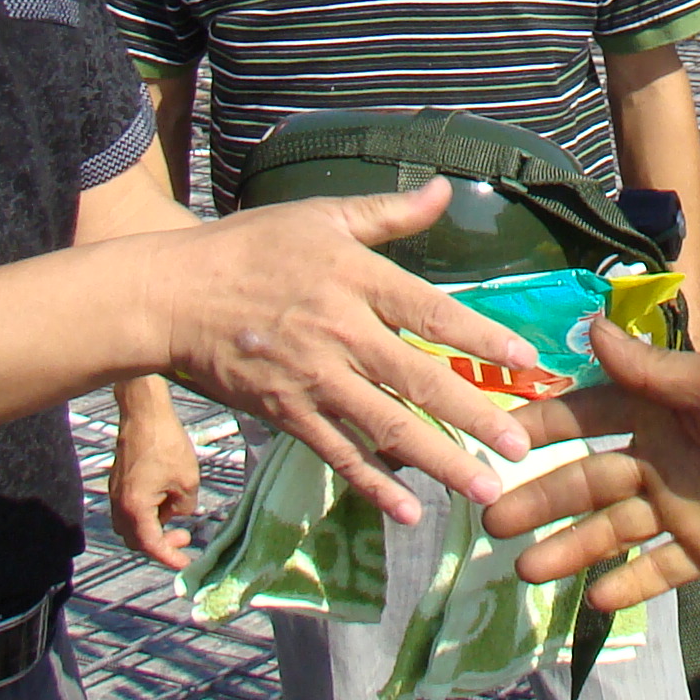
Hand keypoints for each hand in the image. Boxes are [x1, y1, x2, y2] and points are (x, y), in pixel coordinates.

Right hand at [107, 380, 200, 569]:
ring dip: (152, 529)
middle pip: (136, 540)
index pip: (151, 545)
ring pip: (131, 525)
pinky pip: (130, 509)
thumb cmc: (166, 443)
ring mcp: (116, 493)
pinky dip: (146, 514)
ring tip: (176, 519)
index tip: (186, 564)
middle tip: (184, 538)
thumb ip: (184, 507)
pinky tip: (166, 500)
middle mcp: (120, 505)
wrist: (144, 412)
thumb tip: (178, 513)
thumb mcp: (187, 481)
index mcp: (136, 508)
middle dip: (160, 544)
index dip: (169, 557)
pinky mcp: (118, 481)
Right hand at [140, 180, 543, 523]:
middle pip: (420, 381)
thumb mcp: (321, 217)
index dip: (481, 339)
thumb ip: (388, 213)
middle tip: (522, 449)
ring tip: (485, 490)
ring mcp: (314, 379)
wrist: (172, 295)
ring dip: (440, 462)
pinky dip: (374, 485)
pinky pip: (338, 453)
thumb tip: (443, 188)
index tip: (526, 364)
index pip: (432, 314)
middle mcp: (342, 333)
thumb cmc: (250, 248)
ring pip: (387, 426)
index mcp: (356, 279)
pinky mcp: (287, 413)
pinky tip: (408, 511)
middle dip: (476, 417)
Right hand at [478, 327, 699, 609]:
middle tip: (489, 518)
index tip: (491, 436)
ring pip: (612, 530)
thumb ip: (650, 371)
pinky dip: (629, 585)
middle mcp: (659, 458)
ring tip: (524, 569)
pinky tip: (594, 601)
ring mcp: (681, 506)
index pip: (584, 417)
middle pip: (587, 482)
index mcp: (657, 411)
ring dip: (569, 548)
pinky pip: (660, 570)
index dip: (540, 427)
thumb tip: (589, 329)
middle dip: (539, 499)